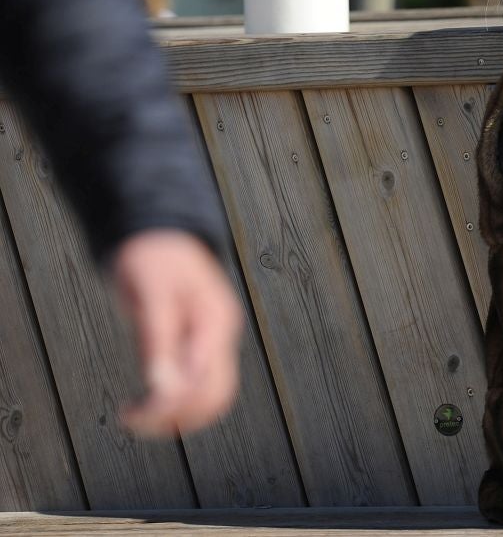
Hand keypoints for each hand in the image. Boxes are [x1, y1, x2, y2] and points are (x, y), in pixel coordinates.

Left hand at [110, 229, 244, 436]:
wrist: (158, 233)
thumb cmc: (151, 258)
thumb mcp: (149, 297)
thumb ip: (157, 342)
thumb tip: (161, 389)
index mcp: (215, 322)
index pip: (203, 384)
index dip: (168, 407)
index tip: (130, 414)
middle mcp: (220, 335)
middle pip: (215, 396)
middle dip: (176, 417)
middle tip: (133, 420)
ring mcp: (214, 339)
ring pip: (212, 395)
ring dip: (179, 414)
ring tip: (139, 417)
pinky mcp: (201, 343)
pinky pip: (200, 383)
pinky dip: (178, 401)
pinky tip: (149, 400)